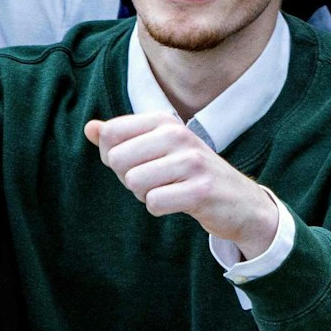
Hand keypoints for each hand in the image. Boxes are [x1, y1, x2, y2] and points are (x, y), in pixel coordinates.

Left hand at [85, 113, 280, 255]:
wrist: (240, 201)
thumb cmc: (190, 174)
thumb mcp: (157, 149)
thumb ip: (122, 138)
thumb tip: (90, 128)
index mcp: (166, 121)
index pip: (110, 133)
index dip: (115, 156)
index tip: (141, 162)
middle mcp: (179, 134)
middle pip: (117, 159)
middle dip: (129, 178)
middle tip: (158, 180)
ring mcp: (192, 161)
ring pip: (134, 182)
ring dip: (146, 194)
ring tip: (171, 189)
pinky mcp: (201, 189)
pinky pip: (154, 202)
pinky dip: (161, 208)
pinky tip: (181, 202)